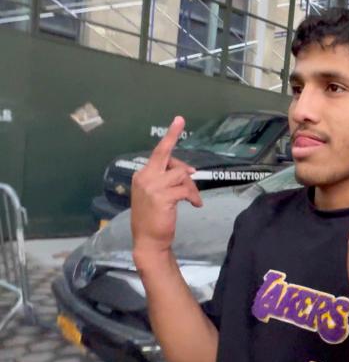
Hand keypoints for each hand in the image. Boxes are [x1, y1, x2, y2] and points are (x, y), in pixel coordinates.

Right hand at [131, 116, 201, 256]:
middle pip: (166, 155)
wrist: (148, 241)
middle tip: (187, 154)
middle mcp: (144, 177)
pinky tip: (194, 205)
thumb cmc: (154, 218)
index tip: (179, 120)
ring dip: (191, 187)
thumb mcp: (157, 195)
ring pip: (181, 174)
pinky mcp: (162, 197)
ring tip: (193, 199)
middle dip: (177, 149)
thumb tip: (187, 171)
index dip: (170, 136)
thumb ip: (168, 180)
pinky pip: (185, 189)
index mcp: (142, 175)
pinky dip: (193, 196)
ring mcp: (152, 187)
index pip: (157, 152)